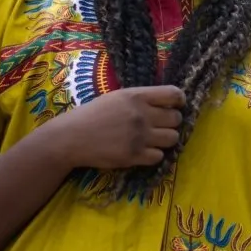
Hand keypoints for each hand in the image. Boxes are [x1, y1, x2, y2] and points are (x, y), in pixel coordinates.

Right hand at [47, 86, 185, 170]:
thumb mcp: (117, 97)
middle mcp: (141, 114)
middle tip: (160, 126)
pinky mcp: (134, 155)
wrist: (70, 137)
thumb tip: (167, 103)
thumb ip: (141, 99)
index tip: (176, 106)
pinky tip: (143, 151)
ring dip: (166, 139)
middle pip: (176, 119)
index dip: (179, 101)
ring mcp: (139, 136)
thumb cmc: (93, 115)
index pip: (174, 94)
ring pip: (172, 138)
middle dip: (172, 122)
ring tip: (153, 139)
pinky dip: (154, 155)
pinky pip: (159, 156)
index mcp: (136, 96)